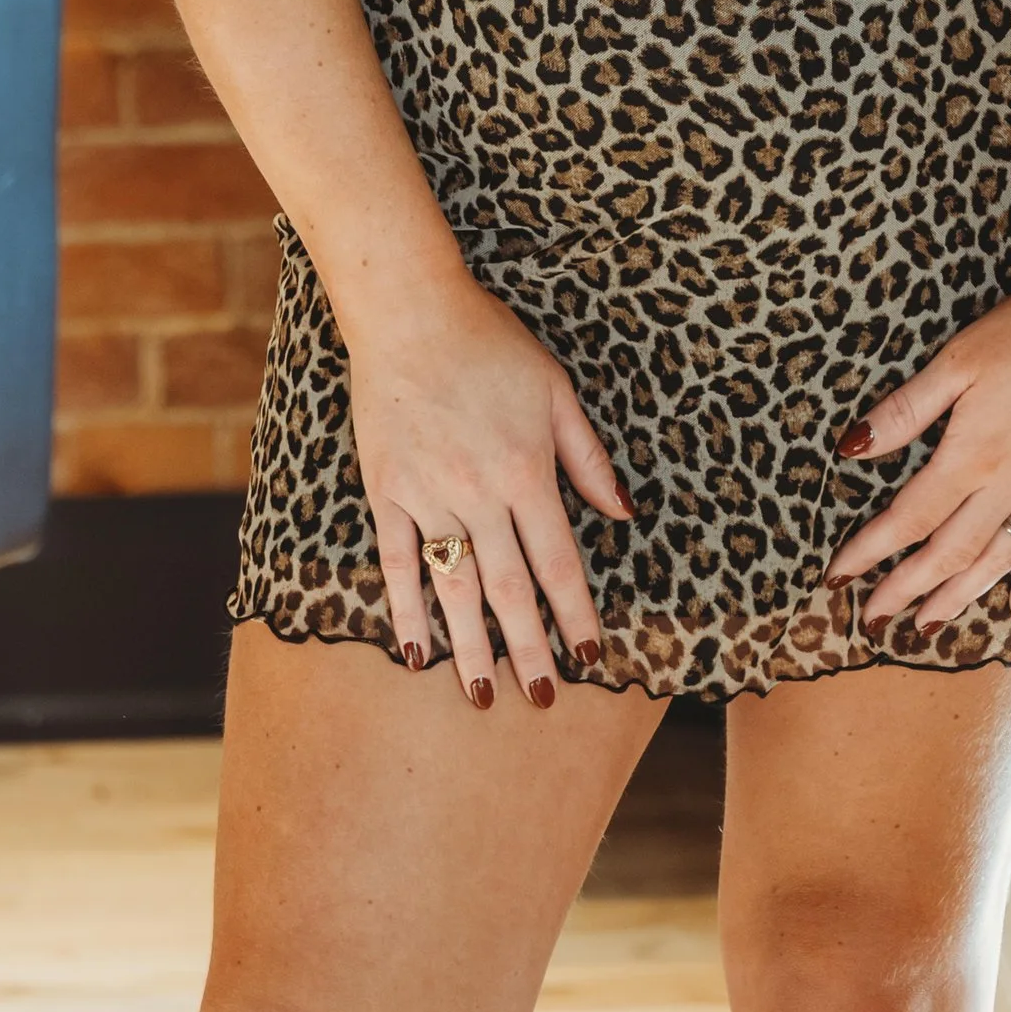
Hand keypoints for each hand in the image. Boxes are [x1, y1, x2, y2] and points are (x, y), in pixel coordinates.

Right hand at [347, 274, 633, 707]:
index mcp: (526, 470)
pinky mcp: (386, 492)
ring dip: (471, 647)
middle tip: (544, 699)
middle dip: (531, 649)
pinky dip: (406, 610)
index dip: (577, 616)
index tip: (594, 660)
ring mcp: (427, 496)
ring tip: (485, 696)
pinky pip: (397, 563)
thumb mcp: (556, 390)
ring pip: (453, 587)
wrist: (409, 313)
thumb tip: (624, 513)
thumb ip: (588, 457)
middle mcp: (478, 493)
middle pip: (509, 589)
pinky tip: (416, 652)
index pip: (559, 562)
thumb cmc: (490, 343)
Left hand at [825, 269, 1010, 630]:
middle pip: (949, 550)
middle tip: (876, 621)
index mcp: (971, 454)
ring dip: (960, 595)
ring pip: (999, 558)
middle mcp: (1010, 484)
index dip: (871, 550)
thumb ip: (906, 410)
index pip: (910, 517)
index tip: (838, 577)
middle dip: (907, 588)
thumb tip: (853, 448)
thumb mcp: (958, 359)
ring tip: (929, 624)